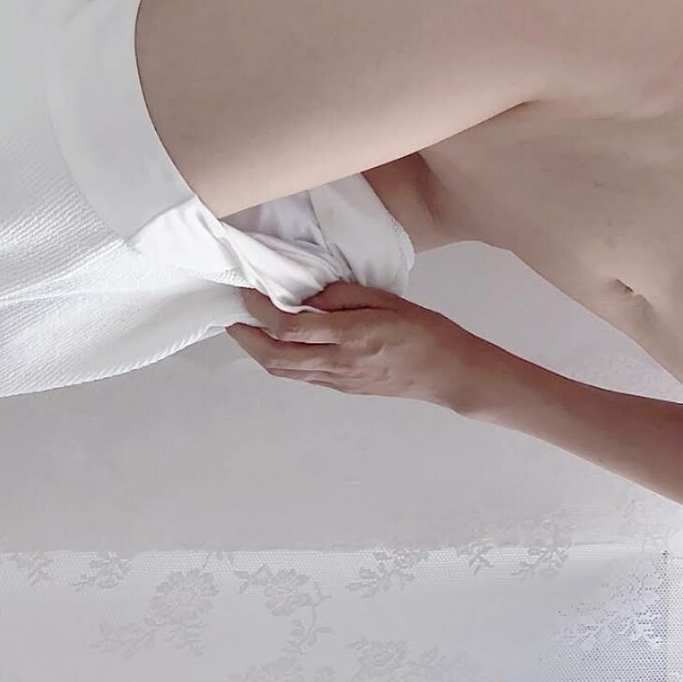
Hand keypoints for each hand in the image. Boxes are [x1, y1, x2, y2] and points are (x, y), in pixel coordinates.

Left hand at [225, 281, 496, 409]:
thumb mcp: (389, 300)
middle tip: (234, 318)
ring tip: (249, 333)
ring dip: (258, 352)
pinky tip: (283, 346)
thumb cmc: (426, 331)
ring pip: (283, 371)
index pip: (289, 326)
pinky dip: (282, 361)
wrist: (449, 374)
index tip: (249, 293)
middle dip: (246, 338)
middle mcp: (337, 362)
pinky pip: (301, 376)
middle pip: (275, 355)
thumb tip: (311, 294)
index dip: (260, 310)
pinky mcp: (344, 388)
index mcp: (350, 335)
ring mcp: (338, 380)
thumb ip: (346, 295)